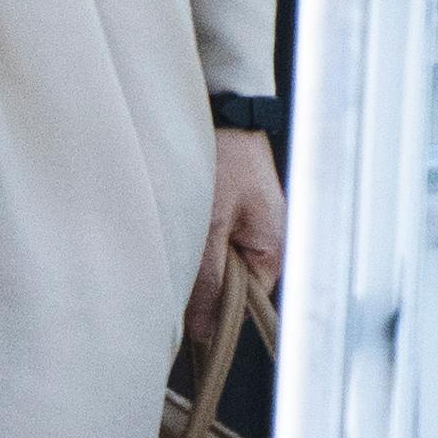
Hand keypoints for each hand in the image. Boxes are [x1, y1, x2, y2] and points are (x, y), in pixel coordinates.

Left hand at [186, 127, 285, 342]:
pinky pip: (207, 237)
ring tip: (167, 236)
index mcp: (273, 250)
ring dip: (188, 256)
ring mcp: (246, 223)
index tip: (180, 308)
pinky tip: (170, 221)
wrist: (225, 105)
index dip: (214, 311)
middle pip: (228, 284)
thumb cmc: (225, 157)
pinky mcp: (227, 207)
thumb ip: (209, 279)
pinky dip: (187, 235)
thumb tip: (205, 332)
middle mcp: (264, 241)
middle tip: (165, 267)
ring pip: (212, 260)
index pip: (245, 304)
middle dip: (197, 281)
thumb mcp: (210, 223)